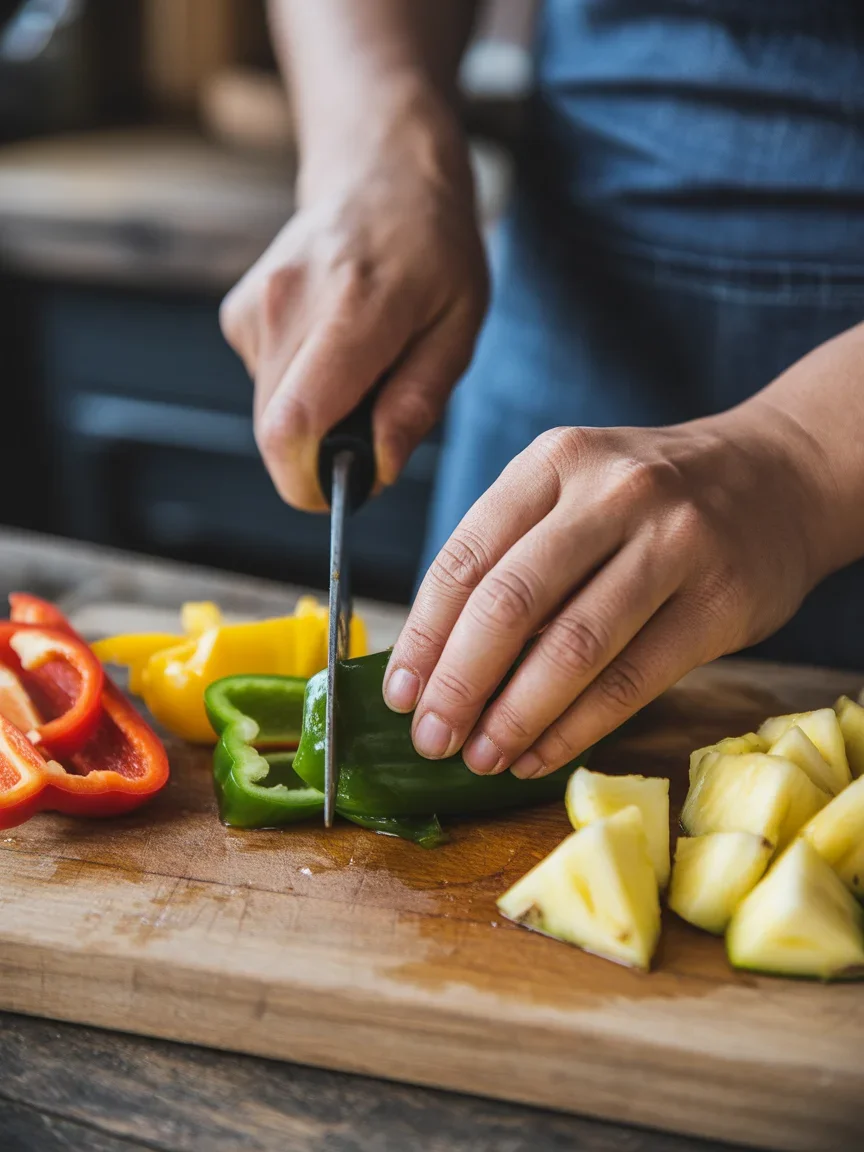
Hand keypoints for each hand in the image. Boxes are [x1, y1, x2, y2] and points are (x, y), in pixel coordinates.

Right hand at [220, 84, 487, 510]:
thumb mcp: (458, 329)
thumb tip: (376, 469)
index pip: (293, 424)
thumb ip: (417, 402)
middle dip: (318, 456)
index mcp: (353, 309)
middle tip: (371, 427)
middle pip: (274, 431)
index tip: (341, 491)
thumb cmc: (434, 254)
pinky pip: (263, 384)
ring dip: (313, 419)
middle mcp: (289, 304)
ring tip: (360, 369)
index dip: (307, 481)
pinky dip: (299, 388)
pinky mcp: (238, 312)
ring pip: (268, 412)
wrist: (380, 173)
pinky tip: (330, 345)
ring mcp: (256, 304)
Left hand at [384, 405, 833, 776]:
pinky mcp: (720, 601)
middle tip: (431, 739)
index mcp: (555, 463)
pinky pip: (632, 680)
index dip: (425, 635)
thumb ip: (512, 557)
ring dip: (515, 716)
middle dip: (459, 684)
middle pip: (511, 603)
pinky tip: (539, 754)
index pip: (466, 557)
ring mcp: (673, 543)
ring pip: (572, 648)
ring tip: (481, 758)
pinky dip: (575, 728)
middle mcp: (612, 493)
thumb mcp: (575, 491)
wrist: (780, 476)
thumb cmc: (650, 499)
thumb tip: (436, 664)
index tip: (399, 696)